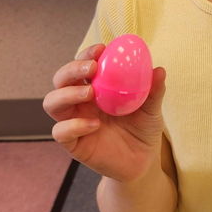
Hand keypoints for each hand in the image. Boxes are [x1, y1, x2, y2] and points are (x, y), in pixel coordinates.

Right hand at [43, 43, 166, 182]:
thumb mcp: (152, 109)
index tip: (101, 49)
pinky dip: (73, 125)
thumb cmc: (144, 130)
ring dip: (67, 93)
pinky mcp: (73, 144)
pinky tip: (94, 124)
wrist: (143, 162)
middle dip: (71, 69)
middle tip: (91, 68)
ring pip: (52, 102)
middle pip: (60, 79)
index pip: (82, 66)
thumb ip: (154, 91)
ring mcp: (73, 121)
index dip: (86, 54)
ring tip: (90, 92)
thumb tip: (159, 70)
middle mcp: (80, 102)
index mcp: (96, 88)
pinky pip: (60, 132)